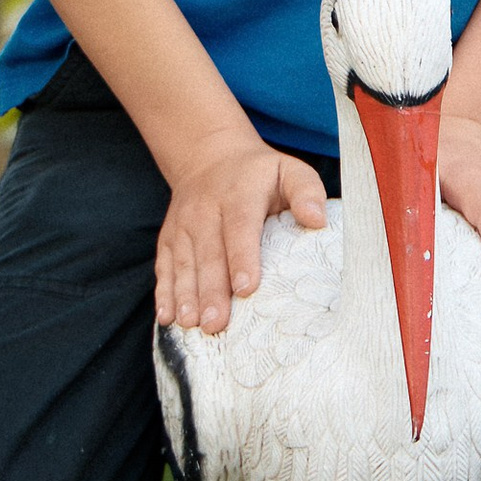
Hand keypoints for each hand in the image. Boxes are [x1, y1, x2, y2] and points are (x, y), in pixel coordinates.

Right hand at [154, 124, 327, 336]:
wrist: (209, 156)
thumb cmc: (260, 174)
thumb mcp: (289, 171)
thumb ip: (307, 191)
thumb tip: (317, 220)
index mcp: (240, 194)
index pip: (240, 228)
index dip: (242, 258)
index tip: (246, 288)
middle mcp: (206, 210)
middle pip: (209, 254)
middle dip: (211, 291)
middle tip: (216, 323)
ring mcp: (183, 225)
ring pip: (183, 264)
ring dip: (186, 296)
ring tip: (192, 324)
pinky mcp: (168, 238)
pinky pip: (164, 266)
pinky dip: (164, 293)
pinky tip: (167, 318)